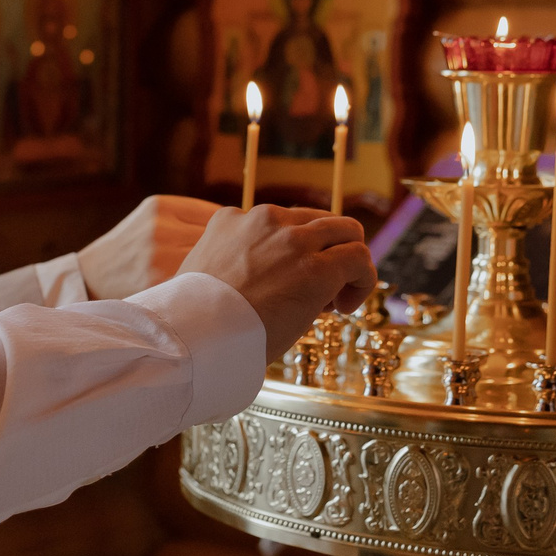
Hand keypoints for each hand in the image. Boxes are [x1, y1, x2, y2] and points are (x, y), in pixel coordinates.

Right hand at [78, 195, 222, 299]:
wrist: (94, 274)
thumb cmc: (133, 245)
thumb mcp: (152, 218)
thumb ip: (188, 217)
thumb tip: (239, 224)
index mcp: (161, 206)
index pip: (215, 214)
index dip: (230, 231)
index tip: (236, 241)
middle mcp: (160, 228)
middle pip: (216, 239)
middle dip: (226, 251)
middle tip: (231, 263)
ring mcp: (159, 257)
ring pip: (209, 262)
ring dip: (218, 270)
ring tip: (216, 278)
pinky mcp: (159, 282)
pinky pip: (195, 282)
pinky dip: (201, 286)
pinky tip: (199, 290)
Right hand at [180, 203, 376, 356]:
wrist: (192, 336)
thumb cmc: (194, 320)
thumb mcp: (202, 275)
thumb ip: (230, 266)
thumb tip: (260, 285)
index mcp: (231, 220)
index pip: (282, 223)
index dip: (294, 253)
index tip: (289, 284)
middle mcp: (264, 220)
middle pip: (317, 222)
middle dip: (325, 252)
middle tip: (320, 292)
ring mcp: (292, 241)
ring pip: (346, 231)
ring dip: (348, 263)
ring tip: (336, 301)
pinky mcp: (316, 267)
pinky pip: (359, 259)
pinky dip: (363, 280)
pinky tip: (344, 308)